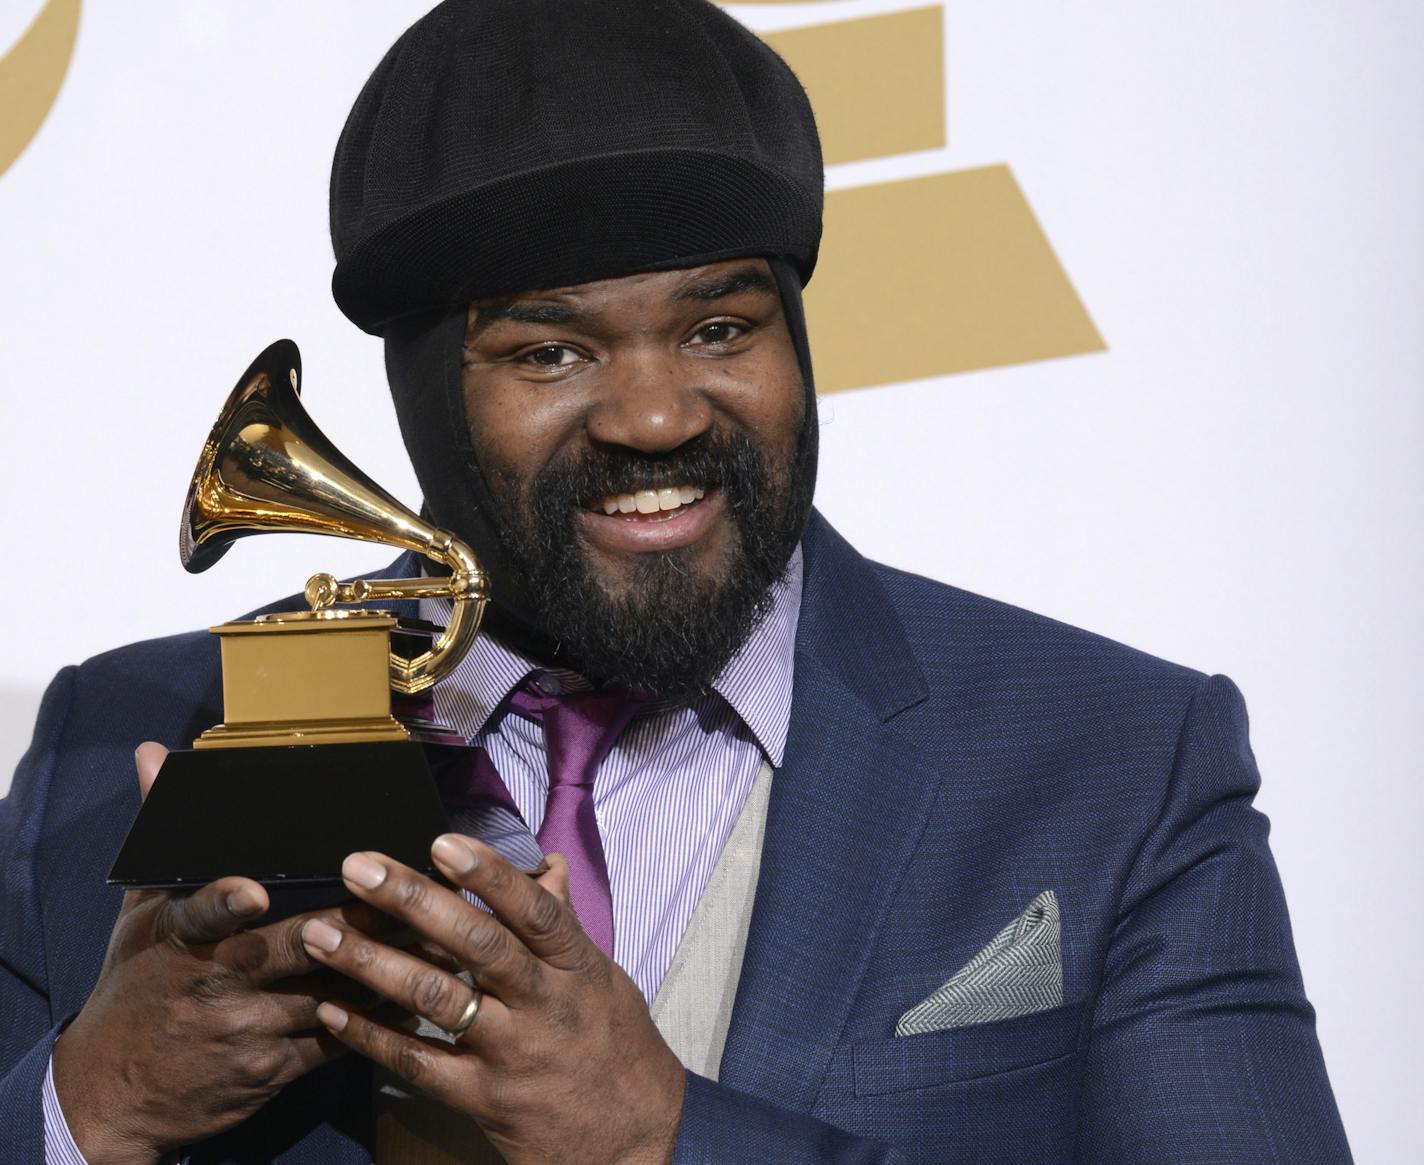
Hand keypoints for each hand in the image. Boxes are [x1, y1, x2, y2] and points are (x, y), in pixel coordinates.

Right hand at [51, 742, 395, 1163]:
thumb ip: (163, 836)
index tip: (254, 890)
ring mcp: (246, 1030)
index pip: (198, 914)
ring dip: (386, 970)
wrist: (117, 1093)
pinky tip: (422, 996)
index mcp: (179, 939)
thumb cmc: (139, 986)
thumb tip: (152, 754)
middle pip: (290, 949)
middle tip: (408, 896)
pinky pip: (335, 1041)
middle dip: (352, 925)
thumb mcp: (143, 913)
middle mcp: (215, 984)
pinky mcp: (273, 1070)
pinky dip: (379, 1020)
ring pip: (327, 995)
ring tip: (443, 941)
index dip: (224, 901)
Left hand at [302, 836, 685, 1164]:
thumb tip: (546, 865)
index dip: (489, 874)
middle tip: (359, 867)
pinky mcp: (484, 1100)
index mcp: (576, 967)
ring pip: (436, 999)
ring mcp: (512, 1054)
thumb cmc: (618, 1047)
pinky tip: (332, 1009)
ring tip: (322, 933)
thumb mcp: (604, 978)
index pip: (532, 911)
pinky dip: (371, 1035)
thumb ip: (565, 924)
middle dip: (412, 901)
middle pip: (476, 945)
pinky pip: (418, 1063)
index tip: (443, 842)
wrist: (638, 1141)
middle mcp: (544, 1004)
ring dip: (372, 962)